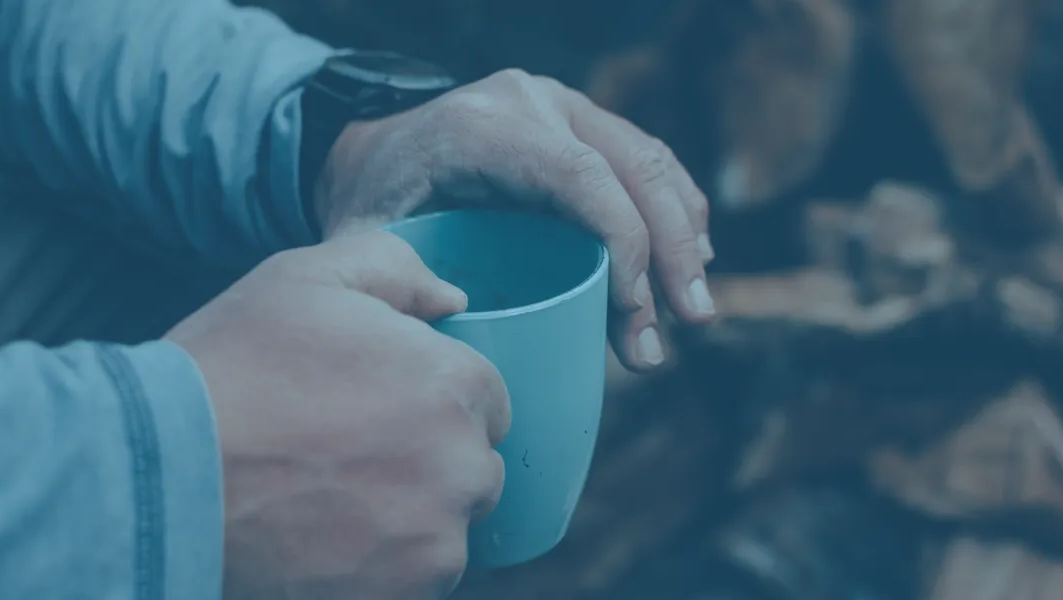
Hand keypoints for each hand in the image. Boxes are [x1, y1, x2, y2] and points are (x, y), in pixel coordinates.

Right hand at [165, 232, 509, 599]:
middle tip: (349, 453)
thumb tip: (452, 298)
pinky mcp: (396, 596)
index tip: (379, 405)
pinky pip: (412, 580)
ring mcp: (434, 542)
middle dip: (428, 459)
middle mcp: (462, 466)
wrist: (160, 475)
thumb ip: (395, 270)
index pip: (485, 397)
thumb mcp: (307, 279)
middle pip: (472, 466)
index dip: (432, 397)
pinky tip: (324, 540)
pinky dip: (379, 567)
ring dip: (408, 518)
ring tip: (330, 501)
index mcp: (454, 384)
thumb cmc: (232, 367)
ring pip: (445, 529)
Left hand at [313, 69, 715, 371]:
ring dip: (684, 237)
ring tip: (694, 311)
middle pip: (632, 169)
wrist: (372, 150)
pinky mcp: (581, 123)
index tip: (635, 312)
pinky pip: (646, 160)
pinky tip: (693, 261)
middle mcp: (533, 103)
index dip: (624, 243)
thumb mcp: (368, 243)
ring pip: (650, 163)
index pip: (580, 177)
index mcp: (483, 128)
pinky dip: (676, 211)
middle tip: (689, 324)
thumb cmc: (373, 204)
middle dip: (669, 253)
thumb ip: (408, 287)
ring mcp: (563, 107)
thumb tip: (473, 351)